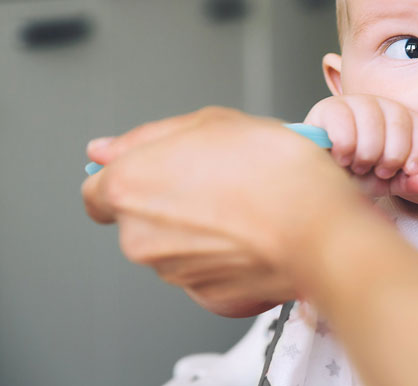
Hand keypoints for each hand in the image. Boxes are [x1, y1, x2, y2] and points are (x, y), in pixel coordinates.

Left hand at [81, 107, 372, 316]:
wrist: (320, 226)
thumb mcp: (214, 121)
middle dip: (173, 202)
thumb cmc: (274, 170)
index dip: (131, 176)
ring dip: (203, 229)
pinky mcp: (209, 297)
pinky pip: (209, 273)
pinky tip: (256, 235)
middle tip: (221, 180)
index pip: (97, 189)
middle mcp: (140, 236)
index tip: (159, 172)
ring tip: (248, 205)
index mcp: (129, 187)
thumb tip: (106, 150)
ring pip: (177, 247)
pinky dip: (227, 258)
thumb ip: (150, 136)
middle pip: (141, 219)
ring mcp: (174, 272)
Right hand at [304, 95, 417, 196]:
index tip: (408, 170)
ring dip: (366, 155)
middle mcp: (379, 103)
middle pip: (399, 125)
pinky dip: (346, 149)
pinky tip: (341, 158)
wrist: (320, 176)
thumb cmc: (354, 175)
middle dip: (390, 158)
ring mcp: (354, 101)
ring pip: (373, 126)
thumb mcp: (386, 182)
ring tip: (357, 165)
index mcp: (399, 117)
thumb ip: (409, 182)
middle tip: (375, 170)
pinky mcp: (328, 107)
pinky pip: (345, 126)